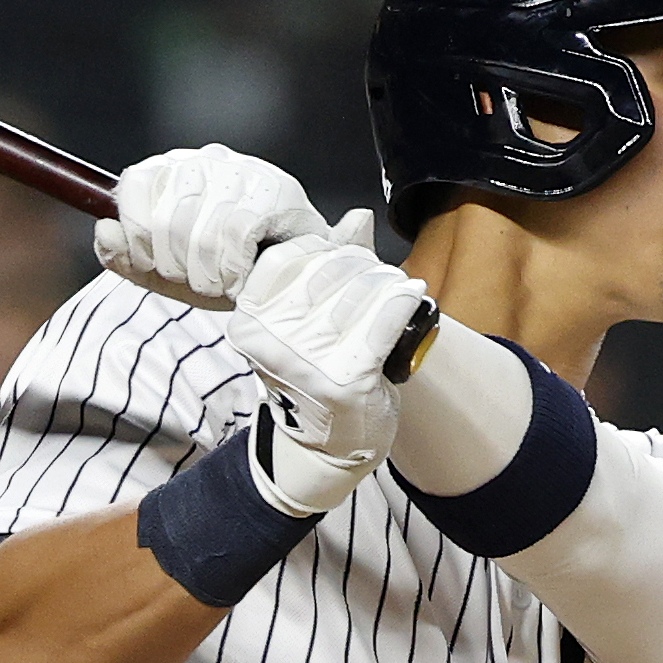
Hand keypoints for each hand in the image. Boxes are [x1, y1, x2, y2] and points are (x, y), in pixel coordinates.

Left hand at [100, 143, 321, 305]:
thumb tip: (103, 228)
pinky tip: (241, 280)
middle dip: (176, 267)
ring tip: (221, 285)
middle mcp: (205, 162)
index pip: (134, 187)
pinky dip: (232, 270)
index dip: (139, 238)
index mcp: (173, 170)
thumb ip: (124, 256)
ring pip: (197, 232)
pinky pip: (233, 236)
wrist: (292, 282)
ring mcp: (242, 172)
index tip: (159, 266)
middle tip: (199, 283)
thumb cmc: (225, 273)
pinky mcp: (275, 192)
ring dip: (205, 275)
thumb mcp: (164, 272)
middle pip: (162, 219)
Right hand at [229, 212, 428, 468]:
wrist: (331, 443)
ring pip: (363, 290)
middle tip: (381, 279)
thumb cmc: (318, 372)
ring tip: (397, 291)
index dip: (327, 249)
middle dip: (365, 266)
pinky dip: (405, 301)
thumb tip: (357, 219)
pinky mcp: (346, 379)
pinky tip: (413, 297)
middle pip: (332, 270)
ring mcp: (308, 362)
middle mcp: (272, 340)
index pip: (291, 256)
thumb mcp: (306, 319)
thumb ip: (327, 266)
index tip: (347, 261)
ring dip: (390, 284)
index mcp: (249, 319)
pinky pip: (386, 319)